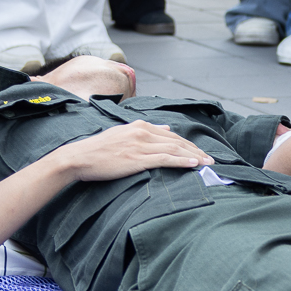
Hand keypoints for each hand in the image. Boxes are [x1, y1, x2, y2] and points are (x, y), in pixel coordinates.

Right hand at [51, 121, 213, 182]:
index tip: (200, 152)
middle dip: (196, 150)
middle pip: (177, 142)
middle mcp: (142, 132)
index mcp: (139, 126)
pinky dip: (181, 162)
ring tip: (208, 163)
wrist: (78, 158)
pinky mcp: (137, 158)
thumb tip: (165, 129)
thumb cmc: (97, 150)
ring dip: (194, 157)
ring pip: (174, 150)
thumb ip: (144, 131)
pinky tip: (194, 164)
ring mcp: (140, 145)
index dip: (188, 144)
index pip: (171, 135)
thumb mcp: (122, 134)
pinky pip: (165, 159)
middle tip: (211, 159)